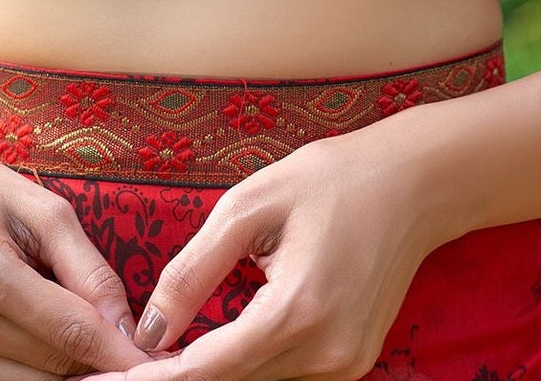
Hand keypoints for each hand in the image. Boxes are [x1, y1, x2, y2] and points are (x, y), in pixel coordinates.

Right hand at [0, 118, 157, 380]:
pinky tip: (41, 347)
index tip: (157, 359)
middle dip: (94, 365)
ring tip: (84, 344)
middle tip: (126, 352)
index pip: (68, 331)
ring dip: (61, 374)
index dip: (118, 351)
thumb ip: (88, 268)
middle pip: (49, 370)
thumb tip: (130, 331)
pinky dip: (24, 375)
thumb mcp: (39, 206)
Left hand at [84, 113, 444, 380]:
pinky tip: (216, 347)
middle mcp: (327, 352)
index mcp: (298, 310)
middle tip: (125, 370)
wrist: (415, 183)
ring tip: (164, 357)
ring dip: (214, 372)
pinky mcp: (354, 362)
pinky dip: (248, 365)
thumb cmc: (330, 179)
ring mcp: (346, 364)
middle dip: (179, 377)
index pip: (210, 368)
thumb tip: (149, 331)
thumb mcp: (250, 206)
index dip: (156, 380)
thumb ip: (194, 270)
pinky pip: (286, 374)